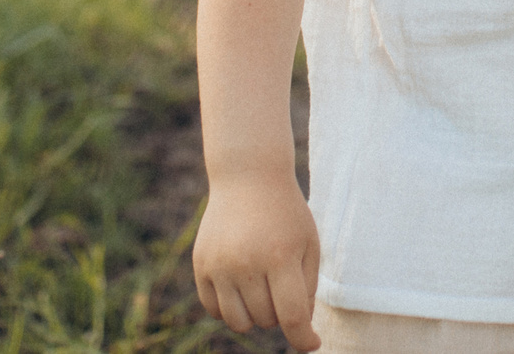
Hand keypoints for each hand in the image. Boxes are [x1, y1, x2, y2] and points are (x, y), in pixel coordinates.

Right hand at [192, 171, 321, 350]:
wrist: (247, 177)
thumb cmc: (286, 213)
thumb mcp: (309, 244)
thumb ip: (308, 288)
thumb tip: (300, 328)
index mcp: (280, 257)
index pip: (292, 317)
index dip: (304, 338)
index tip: (312, 343)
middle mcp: (246, 264)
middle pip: (266, 320)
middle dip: (280, 311)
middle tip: (283, 283)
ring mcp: (219, 265)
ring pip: (238, 322)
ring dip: (255, 315)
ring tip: (262, 289)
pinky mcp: (201, 264)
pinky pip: (214, 309)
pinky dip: (230, 308)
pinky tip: (241, 287)